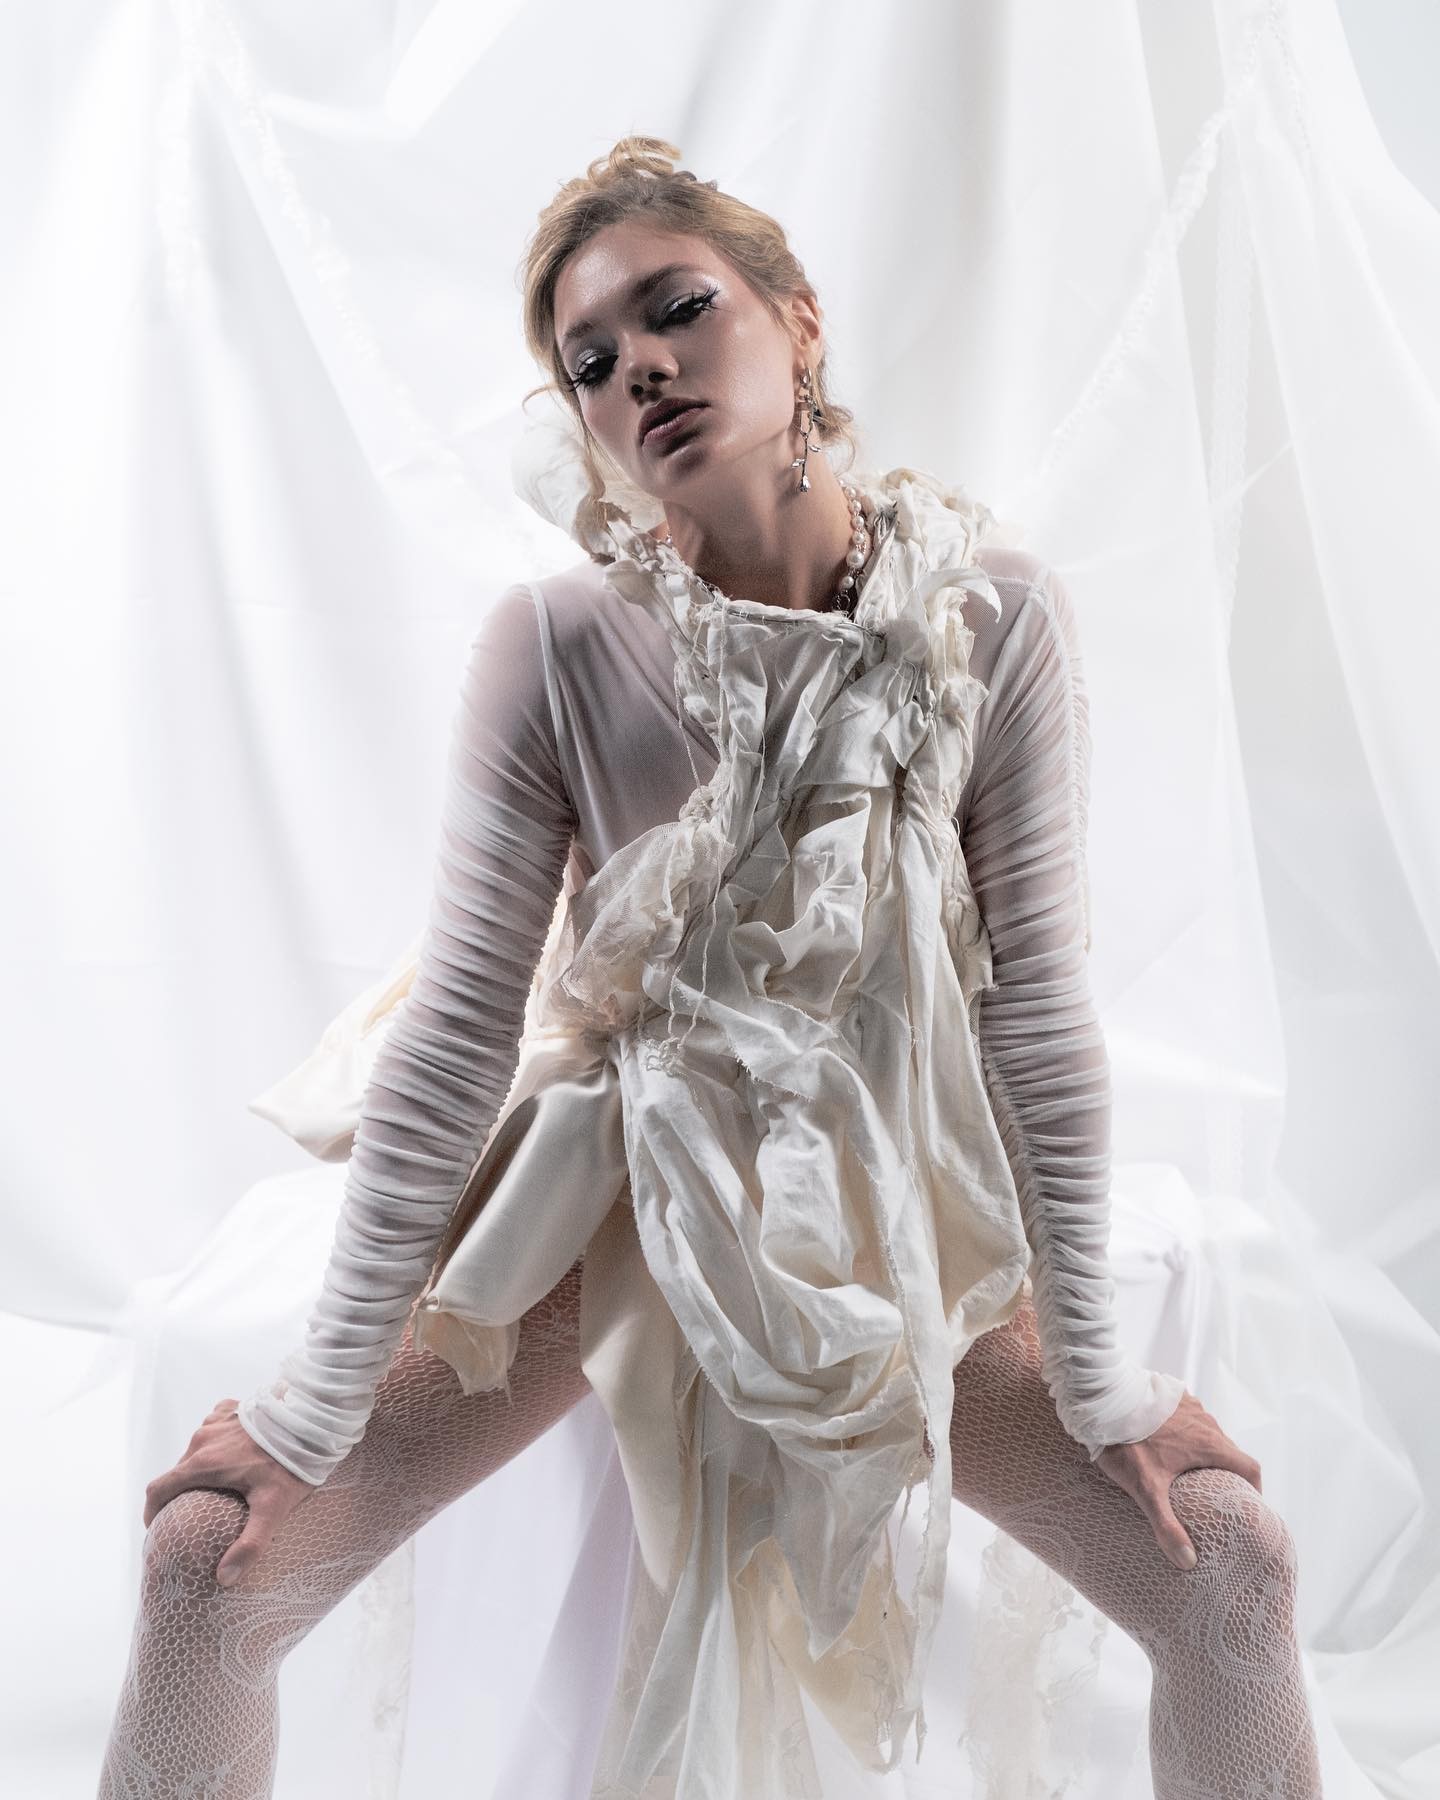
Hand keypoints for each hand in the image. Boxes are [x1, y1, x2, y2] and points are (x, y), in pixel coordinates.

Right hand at [143, 1397, 315, 1587]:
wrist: (312, 1416)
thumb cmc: (292, 1462)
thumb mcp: (273, 1508)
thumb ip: (250, 1544)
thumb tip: (225, 1578)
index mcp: (203, 1464)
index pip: (158, 1490)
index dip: (151, 1512)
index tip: (157, 1527)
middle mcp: (203, 1439)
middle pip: (178, 1472)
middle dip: (180, 1493)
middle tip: (196, 1512)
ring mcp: (217, 1420)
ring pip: (196, 1450)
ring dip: (200, 1468)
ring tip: (218, 1485)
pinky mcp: (232, 1409)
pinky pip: (214, 1427)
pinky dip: (217, 1442)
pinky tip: (235, 1452)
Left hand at [1094, 1390, 1261, 1571]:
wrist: (1102, 1397)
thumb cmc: (1126, 1442)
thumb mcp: (1146, 1488)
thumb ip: (1167, 1525)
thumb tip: (1188, 1561)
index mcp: (1209, 1444)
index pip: (1250, 1468)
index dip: (1255, 1489)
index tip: (1249, 1504)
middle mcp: (1206, 1421)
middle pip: (1230, 1451)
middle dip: (1228, 1473)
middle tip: (1217, 1494)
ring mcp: (1189, 1404)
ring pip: (1210, 1432)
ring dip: (1207, 1451)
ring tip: (1192, 1471)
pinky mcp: (1171, 1394)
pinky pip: (1190, 1416)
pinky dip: (1189, 1432)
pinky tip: (1169, 1442)